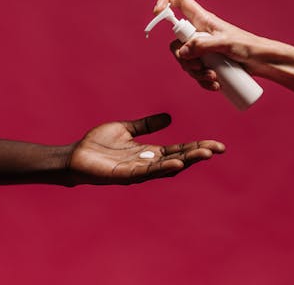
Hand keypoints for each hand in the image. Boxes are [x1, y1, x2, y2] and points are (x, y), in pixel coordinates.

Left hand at [69, 113, 224, 184]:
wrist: (75, 155)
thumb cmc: (98, 144)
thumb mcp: (126, 129)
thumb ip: (146, 125)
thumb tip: (168, 118)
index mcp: (149, 153)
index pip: (178, 150)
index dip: (196, 146)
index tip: (215, 144)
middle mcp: (147, 163)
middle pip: (178, 158)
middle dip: (198, 154)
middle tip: (218, 149)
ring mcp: (137, 170)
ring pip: (167, 167)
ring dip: (187, 161)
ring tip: (205, 154)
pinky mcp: (125, 175)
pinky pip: (147, 172)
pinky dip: (163, 168)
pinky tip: (177, 164)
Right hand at [153, 0, 282, 90]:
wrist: (262, 62)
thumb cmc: (248, 47)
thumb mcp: (225, 44)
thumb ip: (203, 45)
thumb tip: (182, 52)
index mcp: (202, 20)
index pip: (179, 2)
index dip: (166, 3)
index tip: (157, 13)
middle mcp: (200, 34)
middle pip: (176, 43)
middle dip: (184, 60)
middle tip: (199, 68)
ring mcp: (203, 49)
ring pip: (186, 62)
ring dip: (196, 75)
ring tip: (213, 79)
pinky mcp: (209, 63)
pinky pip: (197, 73)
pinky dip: (203, 82)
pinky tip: (214, 86)